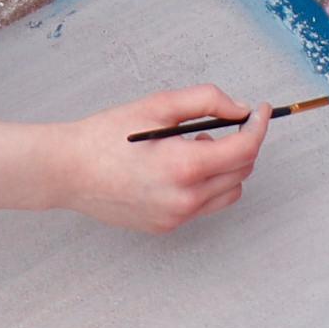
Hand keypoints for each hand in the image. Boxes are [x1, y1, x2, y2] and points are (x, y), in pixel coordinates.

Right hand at [59, 84, 270, 233]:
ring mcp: (176, 218)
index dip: (259, 125)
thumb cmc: (108, 135)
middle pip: (242, 171)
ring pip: (228, 192)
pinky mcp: (165, 227)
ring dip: (226, 167)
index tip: (261, 110)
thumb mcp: (159, 105)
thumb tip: (240, 108)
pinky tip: (178, 168)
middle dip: (243, 143)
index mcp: (185, 166)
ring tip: (196, 147)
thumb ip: (206, 101)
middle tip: (225, 123)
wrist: (68, 171)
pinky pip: (203, 206)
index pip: (245, 149)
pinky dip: (204, 185)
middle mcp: (185, 199)